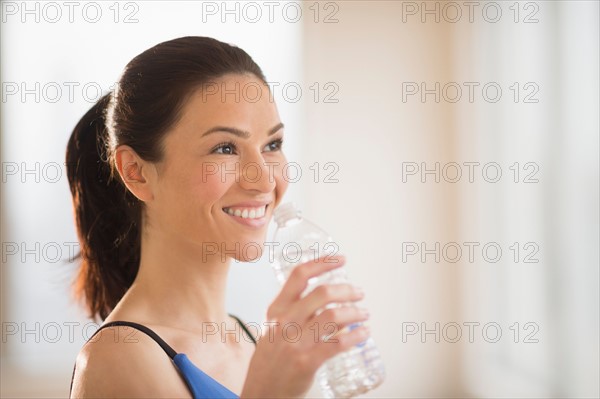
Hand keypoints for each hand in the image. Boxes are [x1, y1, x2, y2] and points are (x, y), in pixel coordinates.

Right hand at [240, 254, 369, 397]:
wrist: (260, 394)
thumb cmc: (269, 363)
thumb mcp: (274, 332)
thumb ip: (296, 317)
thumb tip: (330, 308)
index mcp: (276, 311)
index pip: (298, 276)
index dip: (321, 263)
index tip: (339, 259)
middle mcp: (285, 323)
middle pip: (321, 293)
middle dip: (347, 290)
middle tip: (359, 292)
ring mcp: (296, 343)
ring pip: (332, 316)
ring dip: (354, 312)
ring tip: (363, 314)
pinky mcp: (307, 362)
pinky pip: (337, 344)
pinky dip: (355, 336)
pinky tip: (363, 334)